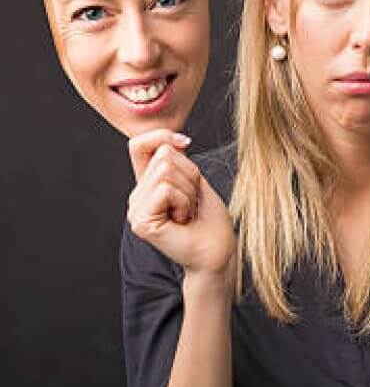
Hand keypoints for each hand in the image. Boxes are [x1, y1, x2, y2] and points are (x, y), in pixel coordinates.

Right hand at [127, 130, 235, 276]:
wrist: (217, 250)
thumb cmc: (209, 219)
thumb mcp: (193, 179)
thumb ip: (176, 159)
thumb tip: (173, 141)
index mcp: (146, 185)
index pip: (139, 144)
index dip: (161, 136)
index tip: (186, 143)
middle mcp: (137, 196)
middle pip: (163, 156)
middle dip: (188, 176)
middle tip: (191, 202)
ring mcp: (136, 210)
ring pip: (166, 171)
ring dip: (188, 191)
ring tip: (187, 212)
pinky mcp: (141, 222)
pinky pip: (166, 190)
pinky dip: (184, 202)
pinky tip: (182, 220)